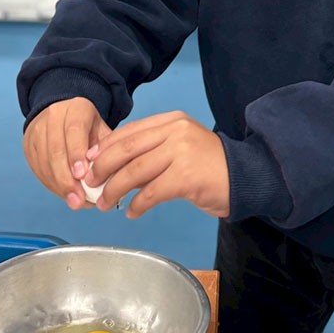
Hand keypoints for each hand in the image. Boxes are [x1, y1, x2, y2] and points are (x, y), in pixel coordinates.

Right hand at [23, 98, 112, 209]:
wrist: (65, 113)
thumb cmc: (89, 127)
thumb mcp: (101, 129)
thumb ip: (105, 149)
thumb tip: (109, 178)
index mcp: (77, 108)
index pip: (74, 130)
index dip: (77, 153)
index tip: (82, 175)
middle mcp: (53, 116)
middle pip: (56, 149)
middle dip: (67, 178)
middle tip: (79, 199)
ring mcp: (37, 130)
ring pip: (44, 161)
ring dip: (59, 185)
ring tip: (74, 202)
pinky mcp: (29, 144)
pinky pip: (37, 168)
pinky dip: (51, 184)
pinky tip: (64, 194)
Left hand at [85, 110, 229, 219]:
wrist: (244, 176)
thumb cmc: (209, 165)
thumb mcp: (181, 147)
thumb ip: (152, 151)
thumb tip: (113, 167)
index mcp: (172, 120)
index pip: (130, 131)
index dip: (106, 147)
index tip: (89, 162)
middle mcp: (176, 131)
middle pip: (127, 148)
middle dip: (103, 167)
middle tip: (91, 183)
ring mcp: (182, 152)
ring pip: (135, 170)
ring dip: (115, 189)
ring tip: (105, 203)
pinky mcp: (186, 176)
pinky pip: (151, 192)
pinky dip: (137, 204)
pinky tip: (131, 212)